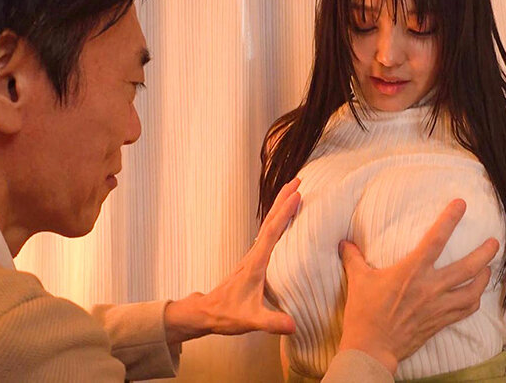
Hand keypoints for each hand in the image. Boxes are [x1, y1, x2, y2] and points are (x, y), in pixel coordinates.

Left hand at [163, 178, 300, 343]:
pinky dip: (277, 219)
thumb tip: (293, 324)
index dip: (285, 213)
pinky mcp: (254, 260)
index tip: (298, 195)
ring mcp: (253, 255)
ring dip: (280, 206)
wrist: (207, 313)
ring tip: (293, 190)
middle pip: (270, 221)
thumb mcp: (250, 321)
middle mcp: (254, 254)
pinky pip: (268, 233)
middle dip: (283, 199)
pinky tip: (283, 218)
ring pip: (268, 224)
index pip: (272, 232)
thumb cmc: (227, 314)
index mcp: (256, 263)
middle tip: (298, 180)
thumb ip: (271, 322)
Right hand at [337, 199, 499, 374]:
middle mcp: (430, 287)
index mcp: (411, 271)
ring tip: (489, 268)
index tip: (461, 204)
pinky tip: (476, 295)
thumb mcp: (358, 280)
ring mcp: (438, 306)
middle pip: (468, 267)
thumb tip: (344, 242)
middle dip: (485, 253)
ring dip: (485, 278)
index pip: (436, 239)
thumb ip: (354, 258)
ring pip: (473, 290)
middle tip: (495, 241)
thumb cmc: (364, 313)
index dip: (450, 219)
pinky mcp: (440, 322)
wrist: (372, 347)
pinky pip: (466, 310)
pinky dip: (474, 300)